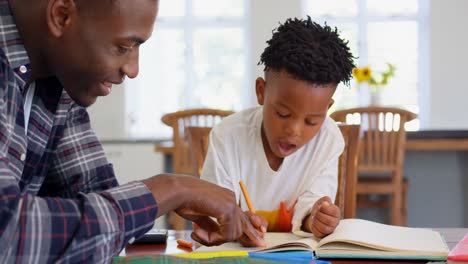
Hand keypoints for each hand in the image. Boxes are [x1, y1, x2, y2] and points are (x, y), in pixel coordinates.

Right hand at [142, 174, 265, 246]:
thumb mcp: (201, 216)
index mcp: (226, 199)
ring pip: (233, 233)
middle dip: (250, 237)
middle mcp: (231, 199)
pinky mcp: (228, 209)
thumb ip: (212, 225)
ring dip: (214, 239)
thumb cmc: (184, 201)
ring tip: (197, 234)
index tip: (261, 239)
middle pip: (244, 225)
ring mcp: (231, 203)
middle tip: (261, 245)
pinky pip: (227, 234)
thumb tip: (220, 237)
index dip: (251, 230)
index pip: (242, 217)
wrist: (177, 191)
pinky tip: (198, 232)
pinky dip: (212, 238)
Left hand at [301, 196, 339, 237]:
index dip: (325, 208)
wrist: (315, 215)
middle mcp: (335, 222)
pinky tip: (313, 223)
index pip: (334, 212)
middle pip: (329, 221)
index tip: (320, 205)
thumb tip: (325, 203)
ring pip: (324, 229)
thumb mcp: (322, 201)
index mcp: (336, 213)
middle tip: (315, 212)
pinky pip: (318, 234)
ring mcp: (330, 229)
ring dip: (316, 222)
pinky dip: (313, 227)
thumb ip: (325, 200)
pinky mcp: (323, 234)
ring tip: (314, 217)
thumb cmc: (320, 208)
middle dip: (319, 215)